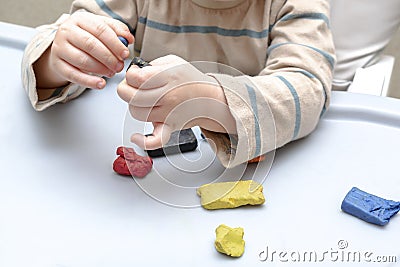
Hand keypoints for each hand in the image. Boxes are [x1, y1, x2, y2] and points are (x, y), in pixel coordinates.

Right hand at [34, 11, 133, 88]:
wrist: (65, 48)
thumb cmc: (87, 38)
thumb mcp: (101, 30)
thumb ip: (117, 31)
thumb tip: (128, 39)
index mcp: (80, 19)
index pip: (100, 29)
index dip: (115, 43)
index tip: (125, 54)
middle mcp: (67, 31)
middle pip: (90, 44)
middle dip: (109, 58)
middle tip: (119, 66)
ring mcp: (59, 48)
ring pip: (82, 60)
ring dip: (101, 69)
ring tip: (111, 73)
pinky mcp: (57, 64)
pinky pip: (73, 75)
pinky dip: (89, 81)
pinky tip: (100, 84)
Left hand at [117, 55, 235, 149]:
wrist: (210, 98)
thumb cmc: (191, 80)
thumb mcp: (173, 62)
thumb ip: (152, 65)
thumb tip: (134, 72)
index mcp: (168, 77)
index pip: (135, 78)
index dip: (130, 75)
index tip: (134, 74)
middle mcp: (168, 96)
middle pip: (132, 97)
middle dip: (126, 90)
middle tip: (131, 87)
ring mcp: (168, 114)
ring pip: (137, 114)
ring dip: (134, 107)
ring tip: (141, 102)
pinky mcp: (170, 127)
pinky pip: (155, 140)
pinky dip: (144, 142)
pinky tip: (136, 137)